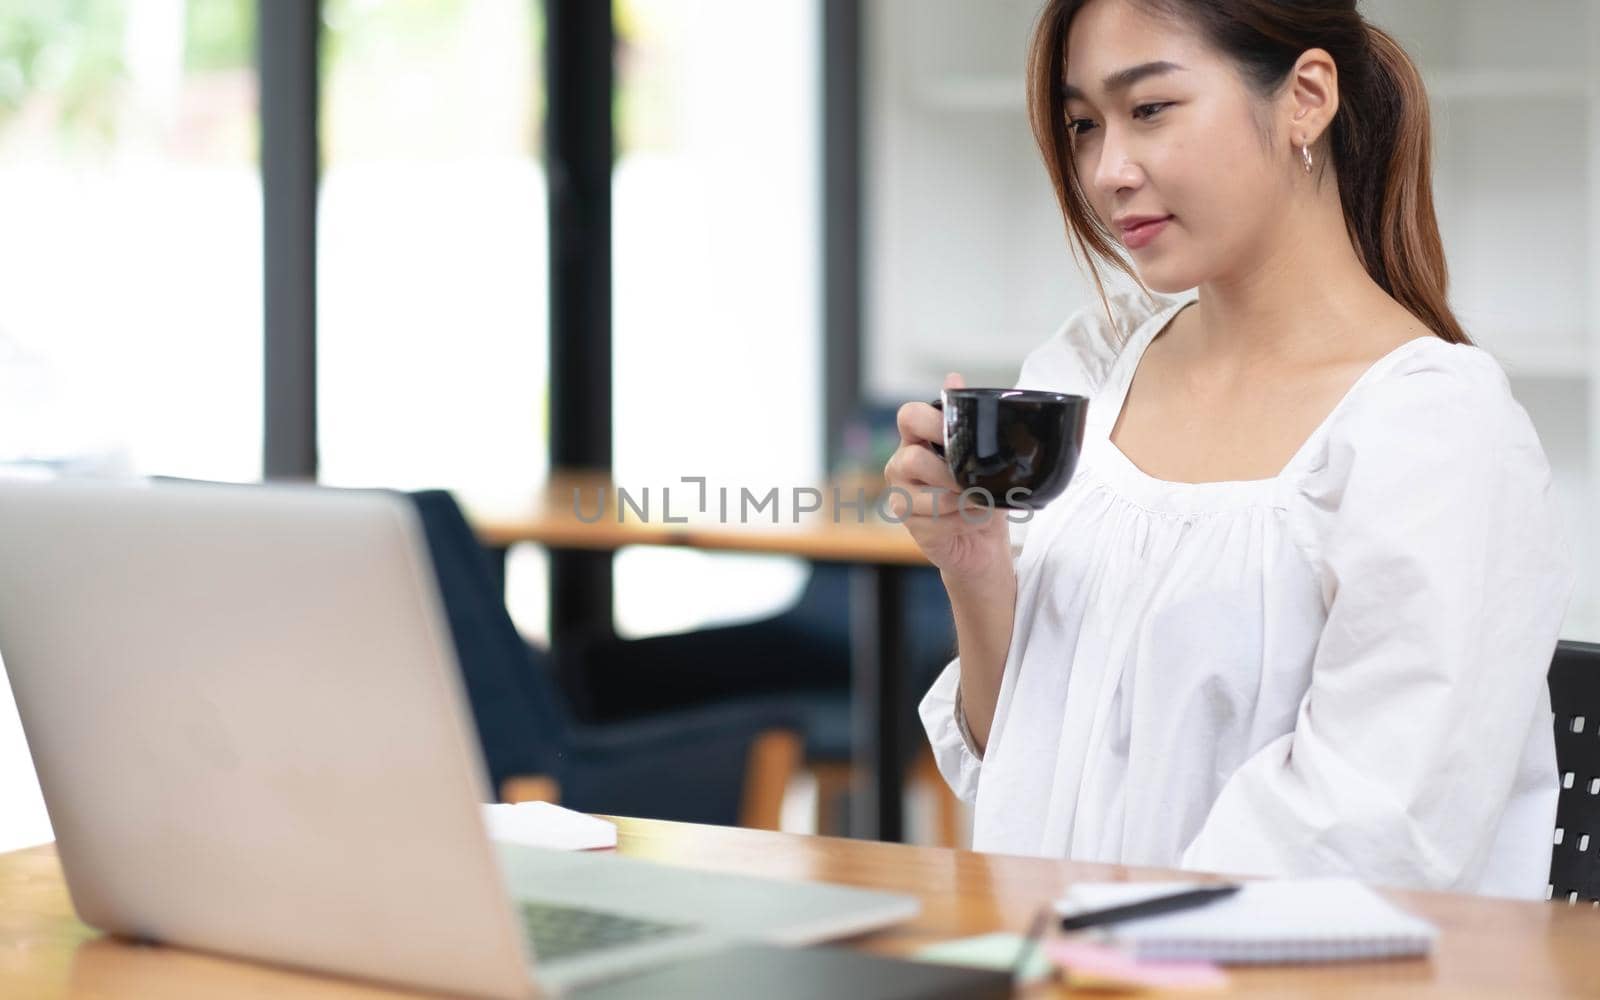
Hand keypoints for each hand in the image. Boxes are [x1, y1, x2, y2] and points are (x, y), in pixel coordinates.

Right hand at [883, 373, 1014, 581]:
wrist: (985, 540)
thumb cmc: (981, 490)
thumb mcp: (983, 454)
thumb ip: (967, 419)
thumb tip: (953, 376)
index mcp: (917, 439)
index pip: (908, 416)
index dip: (931, 422)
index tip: (957, 434)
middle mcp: (901, 465)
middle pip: (910, 459)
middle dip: (948, 472)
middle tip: (973, 479)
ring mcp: (901, 497)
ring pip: (923, 496)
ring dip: (961, 500)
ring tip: (981, 502)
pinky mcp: (910, 526)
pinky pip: (935, 522)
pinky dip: (963, 521)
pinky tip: (974, 521)